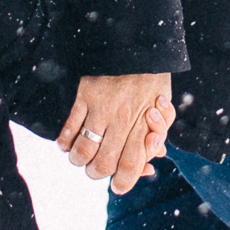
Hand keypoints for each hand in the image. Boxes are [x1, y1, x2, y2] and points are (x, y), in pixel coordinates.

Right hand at [60, 73, 174, 194]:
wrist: (137, 43)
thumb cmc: (152, 80)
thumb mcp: (164, 108)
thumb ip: (157, 138)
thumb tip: (148, 166)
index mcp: (146, 122)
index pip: (132, 164)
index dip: (123, 182)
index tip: (118, 186)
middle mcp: (123, 117)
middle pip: (104, 164)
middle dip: (98, 174)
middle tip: (98, 170)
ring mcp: (102, 106)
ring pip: (83, 151)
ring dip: (80, 161)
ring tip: (83, 158)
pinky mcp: (85, 94)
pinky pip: (69, 127)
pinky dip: (65, 143)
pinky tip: (68, 145)